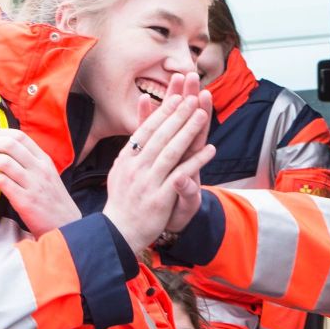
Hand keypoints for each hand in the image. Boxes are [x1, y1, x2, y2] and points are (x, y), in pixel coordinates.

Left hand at [0, 128, 79, 236]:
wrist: (67, 226)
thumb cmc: (54, 202)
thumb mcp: (48, 176)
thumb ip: (31, 163)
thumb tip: (6, 152)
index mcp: (44, 160)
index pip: (19, 136)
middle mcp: (39, 169)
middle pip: (9, 144)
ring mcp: (33, 184)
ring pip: (3, 161)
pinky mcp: (25, 201)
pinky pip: (1, 182)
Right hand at [104, 73, 215, 252]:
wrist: (119, 232)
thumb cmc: (122, 201)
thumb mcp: (121, 171)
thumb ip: (132, 151)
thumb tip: (137, 133)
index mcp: (127, 159)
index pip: (147, 130)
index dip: (163, 112)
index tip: (177, 96)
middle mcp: (136, 167)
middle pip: (160, 135)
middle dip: (178, 114)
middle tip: (192, 96)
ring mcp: (149, 182)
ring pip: (171, 151)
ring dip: (188, 130)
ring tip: (202, 114)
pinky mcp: (160, 198)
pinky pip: (181, 175)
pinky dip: (197, 161)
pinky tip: (210, 149)